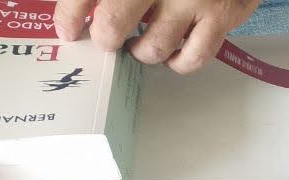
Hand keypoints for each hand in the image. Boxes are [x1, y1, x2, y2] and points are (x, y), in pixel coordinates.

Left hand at [54, 0, 263, 73]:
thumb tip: (80, 6)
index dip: (70, 15)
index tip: (67, 29)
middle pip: (114, 23)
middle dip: (106, 39)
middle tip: (108, 40)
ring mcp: (192, 1)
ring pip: (154, 47)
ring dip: (142, 52)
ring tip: (140, 46)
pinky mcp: (221, 17)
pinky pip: (194, 57)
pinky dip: (178, 63)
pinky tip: (172, 55)